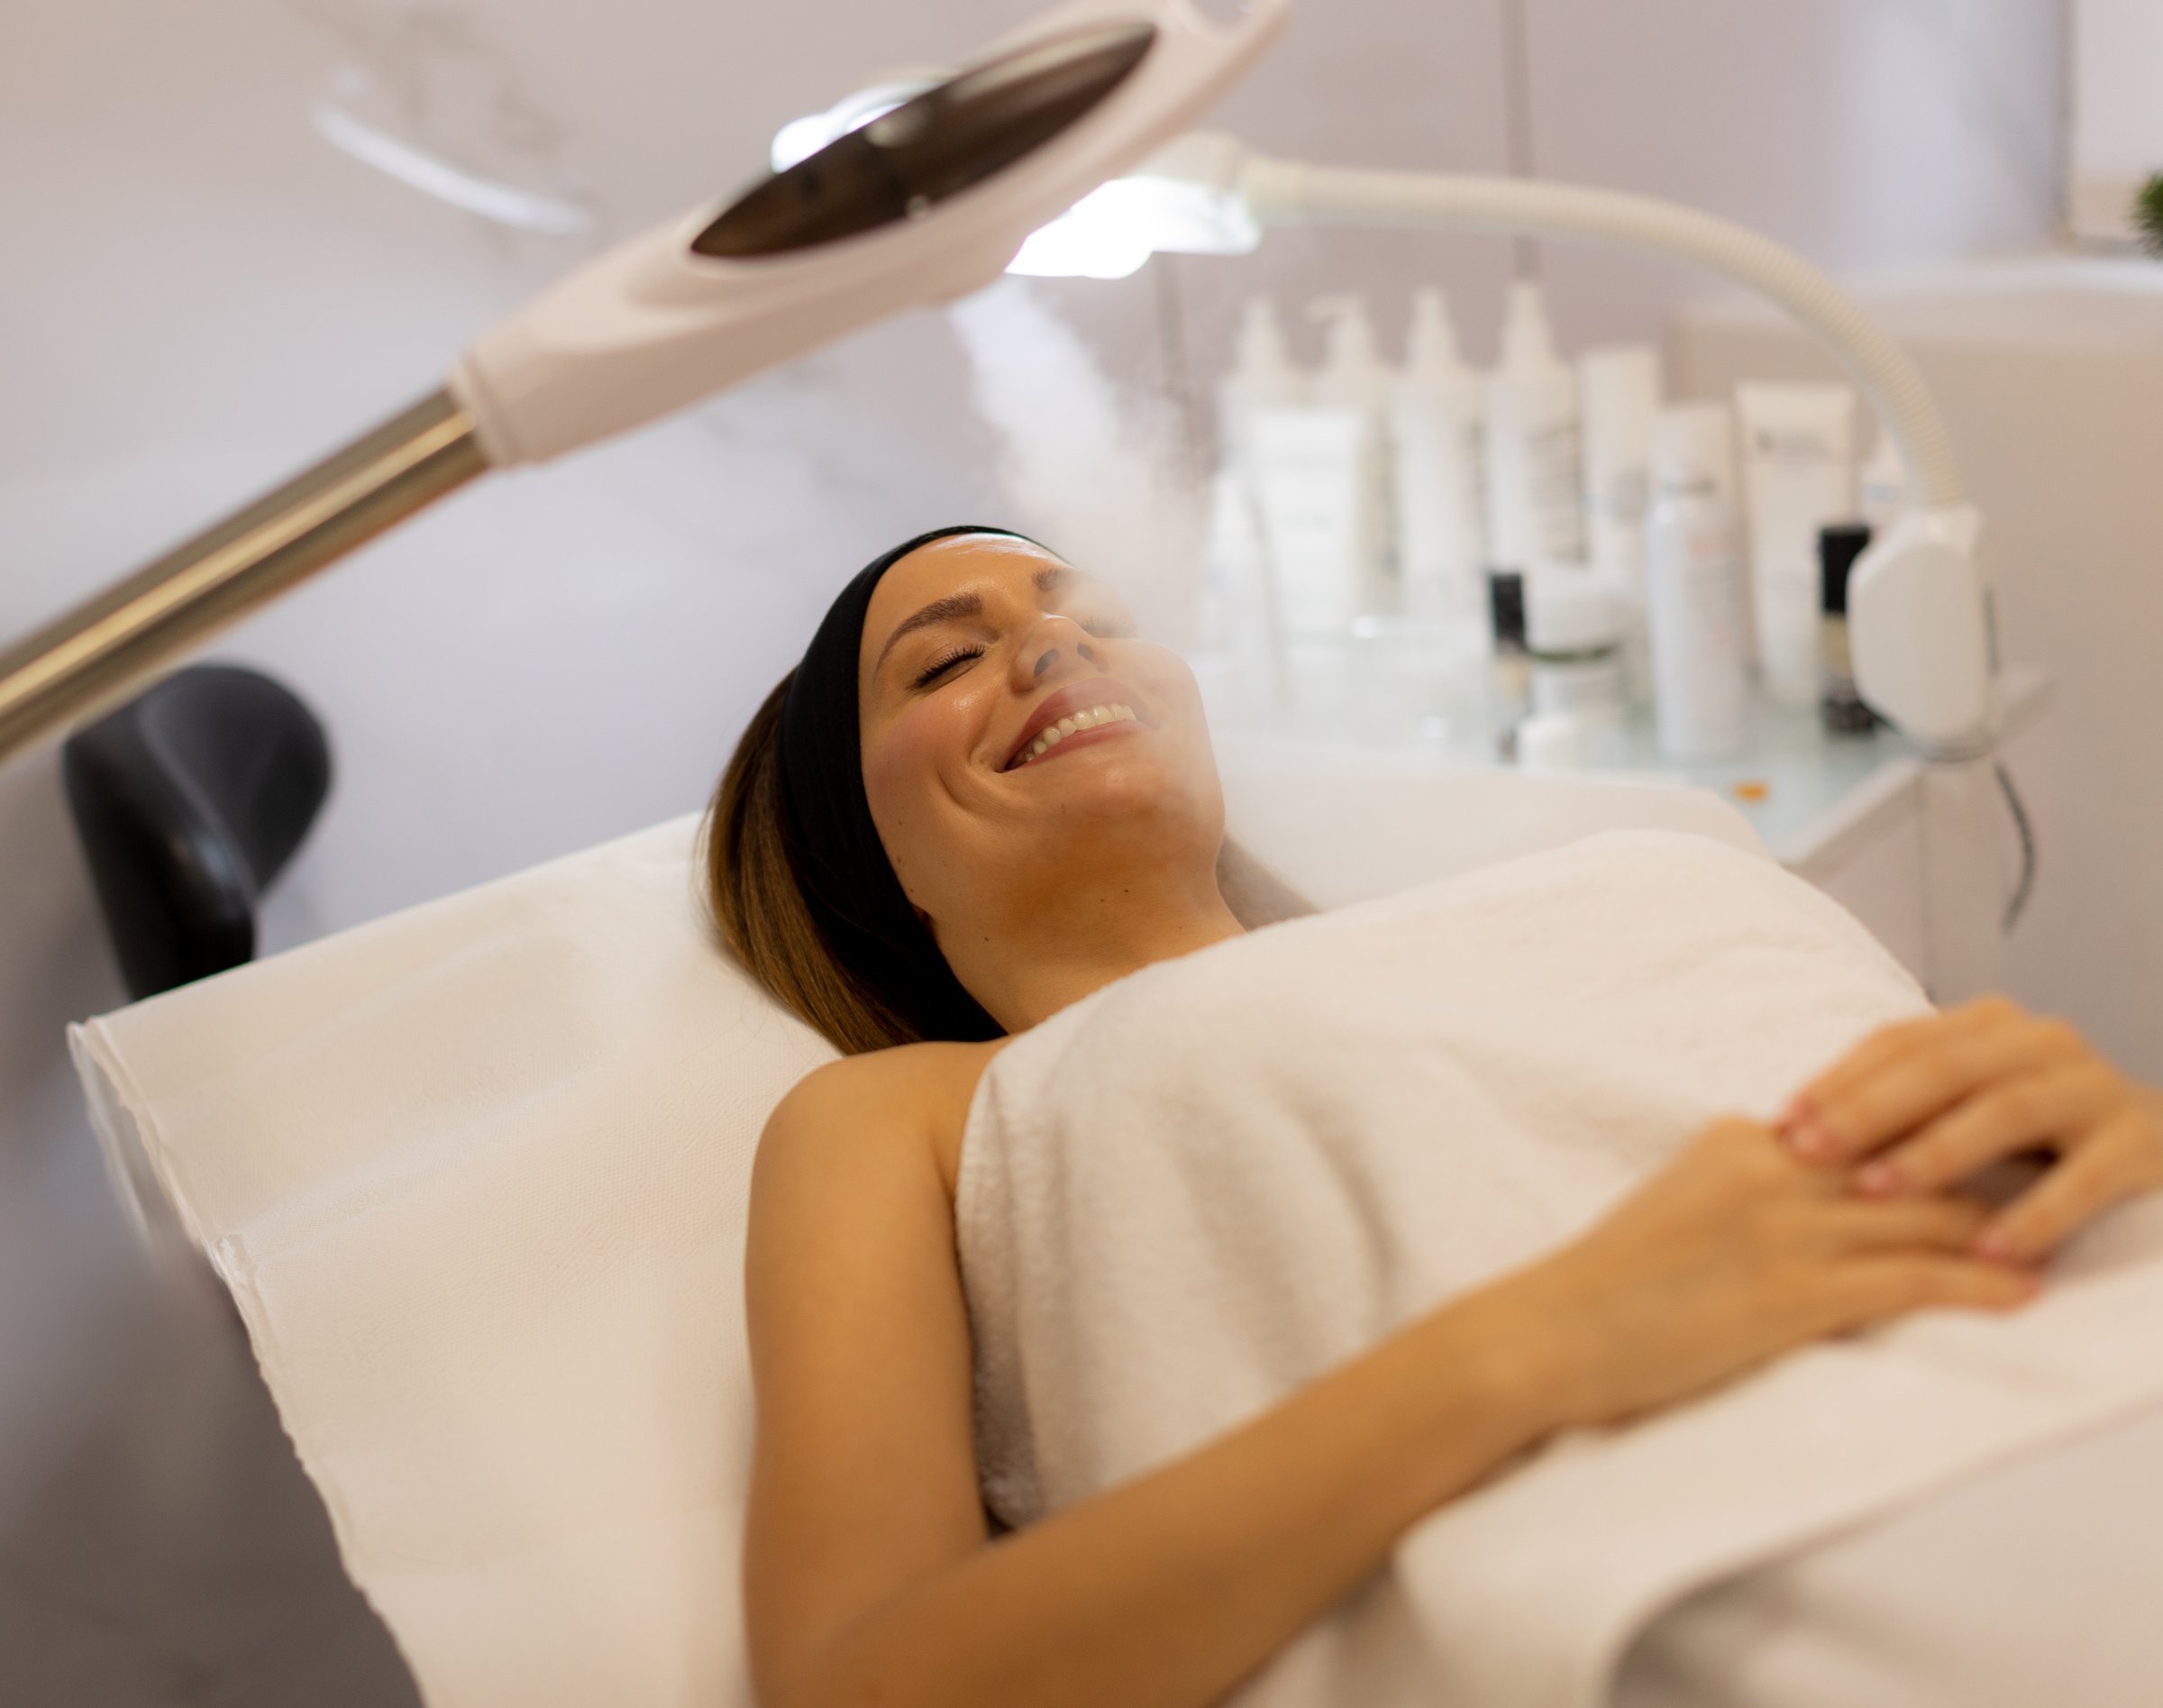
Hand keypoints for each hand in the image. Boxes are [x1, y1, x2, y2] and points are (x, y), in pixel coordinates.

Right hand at [1498, 1117, 2035, 1431]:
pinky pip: (1912, 1280)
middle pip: (1910, 1155)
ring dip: (2002, 1226)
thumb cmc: (1610, 1281)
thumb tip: (1809, 1179)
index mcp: (1741, 1138)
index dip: (1933, 1127)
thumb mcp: (1680, 1198)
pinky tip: (2019, 1291)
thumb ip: (1749, 1179)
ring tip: (2052, 1235)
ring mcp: (1785, 1230)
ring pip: (1927, 1212)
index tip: (1981, 1137)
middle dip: (1984, 1167)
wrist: (1552, 1332)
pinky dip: (1978, 1284)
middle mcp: (1772, 1168)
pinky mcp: (1793, 1295)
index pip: (1865, 1116)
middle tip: (2041, 1181)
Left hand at [1779, 997, 2162, 1266]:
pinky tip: (1989, 1252)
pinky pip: (2086, 1178)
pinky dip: (2035, 1214)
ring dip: (1936, 1153)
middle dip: (1866, 1110)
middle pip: (1941, 1067)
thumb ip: (1898, 1110)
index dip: (1835, 1081)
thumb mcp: (1965, 1113)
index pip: (1897, 1042)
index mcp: (1989, 1027)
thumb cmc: (2038, 1144)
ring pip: (2005, 1110)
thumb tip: (1782, 1134)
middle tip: (1808, 1155)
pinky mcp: (2146, 1143)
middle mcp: (2042, 1042)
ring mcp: (2097, 1087)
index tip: (1778, 1125)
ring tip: (1878, 1192)